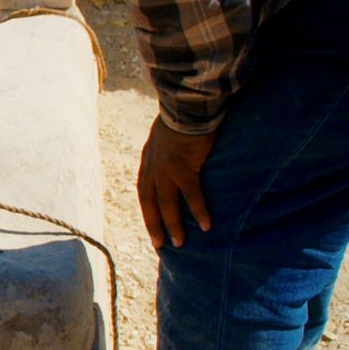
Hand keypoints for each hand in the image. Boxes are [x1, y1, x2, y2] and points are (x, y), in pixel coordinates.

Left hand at [137, 116, 216, 248]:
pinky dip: (197, 210)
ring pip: (166, 203)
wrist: (188, 104)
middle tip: (160, 245)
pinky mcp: (183, 166)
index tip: (152, 227)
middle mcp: (153, 166)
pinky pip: (191, 194)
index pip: (144, 190)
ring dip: (172, 224)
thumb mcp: (169, 136)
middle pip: (150, 201)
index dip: (148, 210)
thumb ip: (170, 151)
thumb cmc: (184, 117)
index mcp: (149, 159)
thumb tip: (179, 159)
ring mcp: (166, 167)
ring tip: (180, 243)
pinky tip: (205, 226)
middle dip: (154, 224)